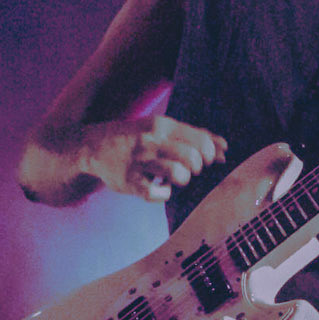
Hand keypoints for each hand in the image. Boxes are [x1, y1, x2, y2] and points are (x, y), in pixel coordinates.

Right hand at [80, 114, 227, 201]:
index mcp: (162, 125)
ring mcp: (140, 162)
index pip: (201, 141)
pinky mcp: (130, 182)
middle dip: (197, 168)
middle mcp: (151, 141)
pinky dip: (163, 193)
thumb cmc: (137, 138)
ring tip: (173, 177)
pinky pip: (160, 194)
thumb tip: (225, 148)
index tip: (203, 159)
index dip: (209, 154)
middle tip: (188, 169)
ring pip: (179, 175)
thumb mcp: (162, 128)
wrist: (93, 146)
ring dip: (182, 180)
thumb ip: (194, 136)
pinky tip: (157, 186)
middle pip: (193, 159)